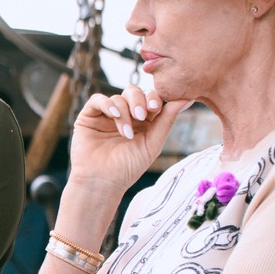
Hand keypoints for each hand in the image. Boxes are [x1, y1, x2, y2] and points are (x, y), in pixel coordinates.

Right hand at [69, 84, 188, 193]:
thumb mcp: (152, 144)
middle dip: (139, 101)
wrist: (101, 181)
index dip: (154, 98)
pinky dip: (107, 104)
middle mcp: (124, 115)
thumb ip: (166, 121)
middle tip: (140, 116)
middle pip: (134, 92)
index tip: (155, 108)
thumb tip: (185, 99)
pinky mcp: (89, 116)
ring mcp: (106, 115)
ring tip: (125, 134)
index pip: (150, 99)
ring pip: (118, 97)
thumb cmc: (128, 167)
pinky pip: (98, 100)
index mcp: (142, 121)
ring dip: (124, 113)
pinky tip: (113, 115)